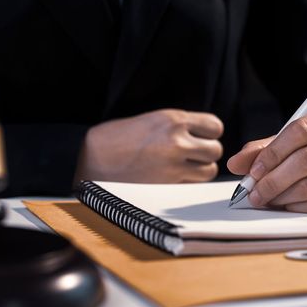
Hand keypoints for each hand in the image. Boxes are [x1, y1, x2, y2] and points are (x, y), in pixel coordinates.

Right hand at [76, 109, 223, 182]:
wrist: (90, 159)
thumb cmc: (116, 138)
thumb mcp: (150, 120)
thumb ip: (177, 127)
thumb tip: (201, 139)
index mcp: (173, 119)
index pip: (215, 127)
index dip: (209, 134)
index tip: (199, 139)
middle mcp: (177, 141)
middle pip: (215, 150)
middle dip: (205, 155)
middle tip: (190, 157)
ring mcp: (174, 165)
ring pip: (209, 171)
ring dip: (199, 172)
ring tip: (181, 170)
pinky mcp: (167, 186)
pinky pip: (193, 186)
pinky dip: (188, 185)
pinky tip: (172, 181)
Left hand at [227, 109, 306, 213]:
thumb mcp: (288, 141)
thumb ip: (261, 150)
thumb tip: (235, 164)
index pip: (301, 131)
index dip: (273, 152)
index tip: (253, 170)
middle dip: (273, 179)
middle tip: (253, 192)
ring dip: (282, 195)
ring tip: (266, 198)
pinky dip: (297, 207)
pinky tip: (285, 205)